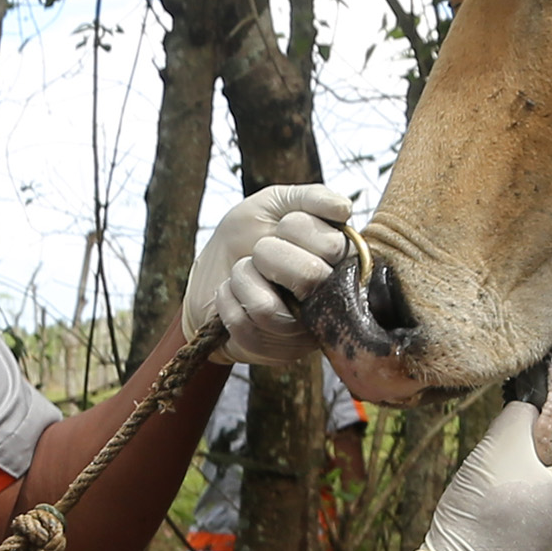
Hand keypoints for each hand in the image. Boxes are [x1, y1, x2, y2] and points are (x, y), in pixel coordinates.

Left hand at [183, 183, 355, 368]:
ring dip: (242, 278)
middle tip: (261, 253)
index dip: (296, 227)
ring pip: (265, 308)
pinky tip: (233, 294)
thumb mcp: (273, 206)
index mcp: (340, 263)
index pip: (333, 244)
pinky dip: (226, 299)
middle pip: (308, 276)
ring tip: (245, 275)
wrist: (208, 273)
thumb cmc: (245, 238)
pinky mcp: (274, 352)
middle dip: (268, 253)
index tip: (283, 228)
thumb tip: (343, 209)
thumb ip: (310, 198)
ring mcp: (303, 333)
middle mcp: (330, 302)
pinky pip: (241, 324)